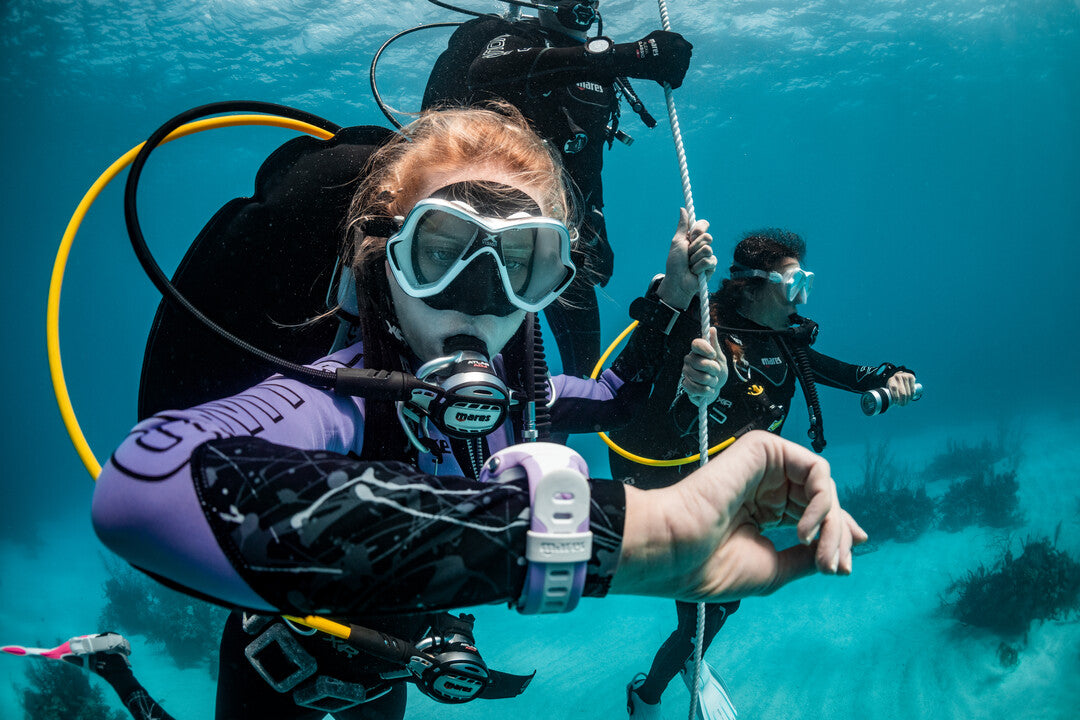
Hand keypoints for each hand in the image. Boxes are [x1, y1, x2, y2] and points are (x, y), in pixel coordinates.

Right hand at [612, 431, 867, 601]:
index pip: (811, 515)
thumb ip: (808, 557)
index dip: (833, 537)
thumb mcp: (773, 568)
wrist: (674, 550)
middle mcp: (766, 486)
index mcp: (762, 510)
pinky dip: (821, 502)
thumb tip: (845, 551)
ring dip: (831, 522)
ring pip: (822, 486)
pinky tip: (805, 530)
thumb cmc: (709, 567)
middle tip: (833, 566)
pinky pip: (815, 470)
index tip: (842, 567)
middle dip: (836, 534)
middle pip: (822, 501)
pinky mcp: (764, 450)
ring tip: (818, 553)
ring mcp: (766, 467)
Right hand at [613, 30, 692, 88]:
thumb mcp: (660, 35)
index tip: (672, 57)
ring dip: (673, 73)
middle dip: (677, 63)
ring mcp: (682, 64)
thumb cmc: (645, 45)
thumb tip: (679, 41)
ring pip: (681, 71)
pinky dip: (670, 83)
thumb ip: (672, 38)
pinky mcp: (677, 76)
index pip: (687, 48)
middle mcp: (684, 52)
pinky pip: (677, 83)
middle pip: (685, 60)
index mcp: (680, 41)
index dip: (678, 53)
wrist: (637, 56)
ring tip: (660, 71)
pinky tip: (662, 79)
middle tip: (665, 66)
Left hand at [657, 208, 715, 309]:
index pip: (704, 224)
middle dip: (694, 246)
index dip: (699, 229)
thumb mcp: (677, 242)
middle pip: (707, 237)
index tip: (692, 235)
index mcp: (694, 237)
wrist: (677, 282)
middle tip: (687, 255)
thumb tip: (682, 209)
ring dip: (694, 258)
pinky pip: (709, 260)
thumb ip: (682, 226)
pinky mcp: (712, 266)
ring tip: (690, 264)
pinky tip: (695, 271)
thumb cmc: (675, 263)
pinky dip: (698, 266)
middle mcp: (702, 245)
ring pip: (707, 249)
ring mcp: (708, 255)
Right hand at [680, 328, 726, 406]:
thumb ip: (715, 345)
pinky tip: (708, 389)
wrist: (715, 388)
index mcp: (697, 351)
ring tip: (712, 381)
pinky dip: (706, 391)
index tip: (713, 355)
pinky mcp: (685, 385)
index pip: (696, 344)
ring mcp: (686, 372)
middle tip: (716, 372)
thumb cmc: (718, 372)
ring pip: (702, 378)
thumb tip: (712, 329)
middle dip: (715, 370)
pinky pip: (696, 388)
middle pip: (702, 363)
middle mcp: (689, 360)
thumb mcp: (720, 358)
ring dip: (712, 382)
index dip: (706, 349)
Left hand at [887, 372, 917, 405]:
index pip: (894, 389)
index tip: (896, 403)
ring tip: (906, 402)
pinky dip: (912, 394)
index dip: (896, 397)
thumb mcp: (889, 388)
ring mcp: (905, 376)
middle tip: (902, 405)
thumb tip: (886, 404)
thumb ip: (888, 394)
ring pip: (908, 391)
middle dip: (903, 400)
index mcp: (891, 380)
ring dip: (908, 399)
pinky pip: (912, 388)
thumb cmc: (894, 385)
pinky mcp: (911, 377)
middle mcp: (897, 377)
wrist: (900, 376)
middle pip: (902, 392)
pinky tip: (910, 398)